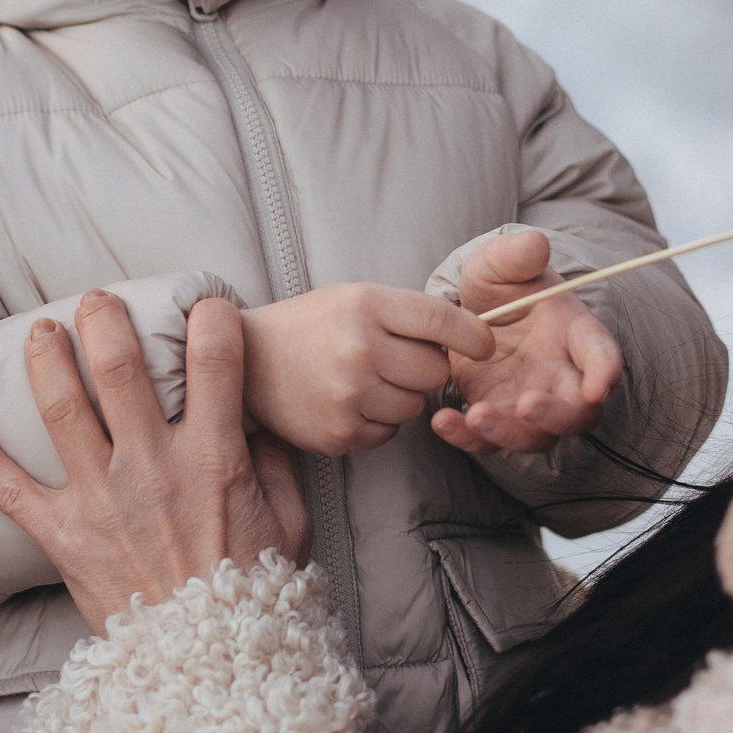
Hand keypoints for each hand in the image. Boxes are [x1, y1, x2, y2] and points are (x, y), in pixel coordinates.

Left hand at [0, 293, 310, 631]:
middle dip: (104, 319)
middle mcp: (152, 467)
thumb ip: (275, 468)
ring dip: (46, 359)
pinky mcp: (64, 538)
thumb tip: (257, 425)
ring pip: (62, 406)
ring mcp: (103, 499)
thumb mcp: (289, 526)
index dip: (209, 318)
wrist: (209, 671)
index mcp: (214, 458)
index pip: (214, 359)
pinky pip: (11, 493)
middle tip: (95, 300)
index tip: (203, 305)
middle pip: (120, 366)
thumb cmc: (254, 599)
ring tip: (40, 332)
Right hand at [242, 282, 496, 454]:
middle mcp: (358, 348)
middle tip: (395, 361)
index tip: (484, 344)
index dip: (472, 335)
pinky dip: (376, 421)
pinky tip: (347, 402)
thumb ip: (408, 315)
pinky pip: (388, 433)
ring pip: (415, 406)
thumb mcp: (356, 299)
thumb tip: (475, 337)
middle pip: (435, 371)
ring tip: (364, 381)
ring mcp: (348, 395)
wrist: (247, 362)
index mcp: (366, 305)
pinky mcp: (339, 433)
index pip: (441, 319)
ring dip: (400, 397)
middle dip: (424, 369)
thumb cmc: (311, 326)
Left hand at [432, 231, 622, 456]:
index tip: (598, 386)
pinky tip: (442, 421)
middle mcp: (561, 376)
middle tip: (526, 405)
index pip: (601, 354)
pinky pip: (489, 441)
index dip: (605, 371)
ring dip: (509, 432)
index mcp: (574, 333)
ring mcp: (530, 402)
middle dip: (557, 414)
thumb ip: (515, 256)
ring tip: (475, 415)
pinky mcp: (497, 417)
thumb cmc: (500, 287)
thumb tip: (535, 242)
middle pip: (577, 410)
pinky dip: (467, 438)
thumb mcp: (499, 264)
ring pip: (536, 435)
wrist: (470, 312)